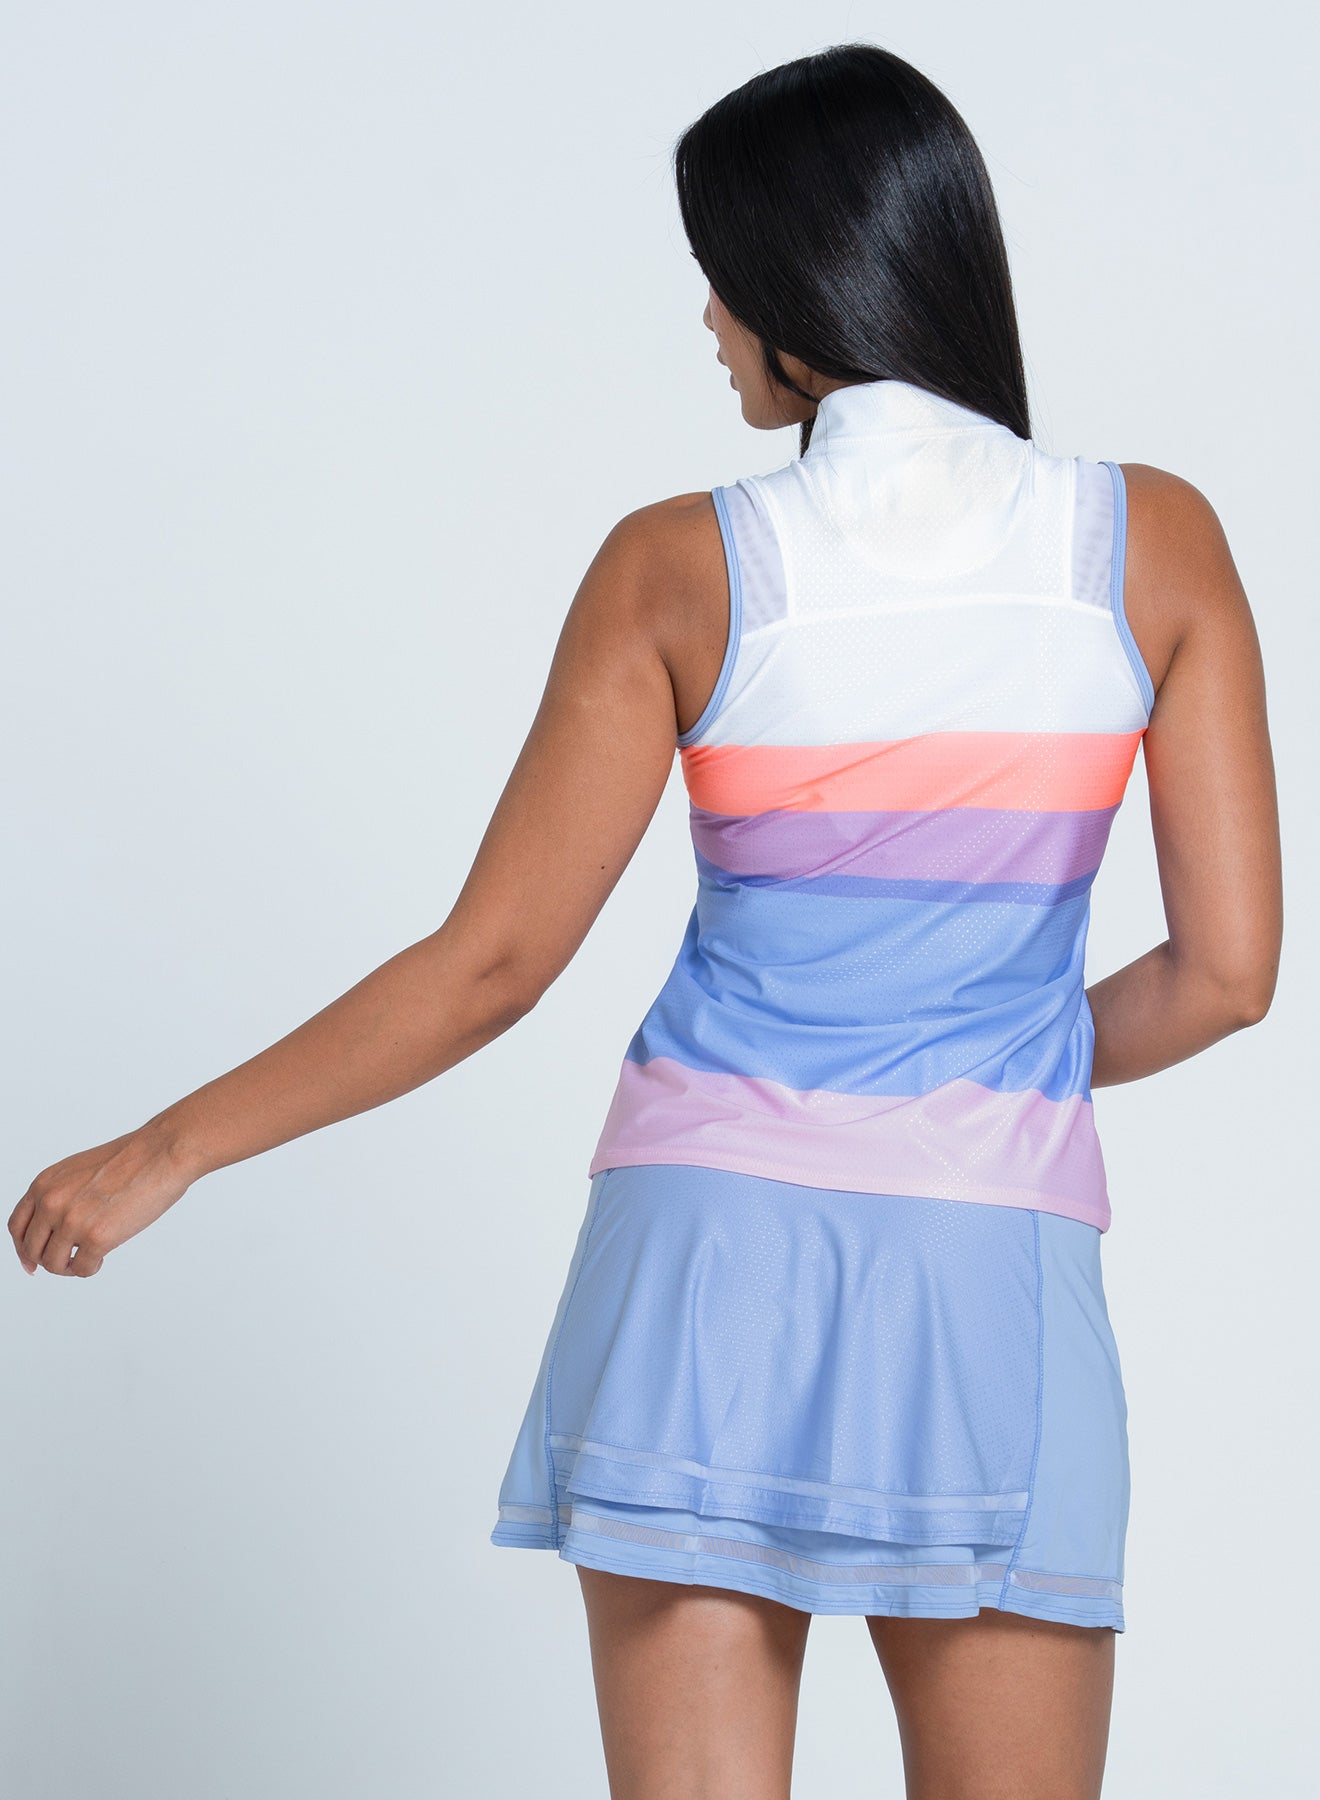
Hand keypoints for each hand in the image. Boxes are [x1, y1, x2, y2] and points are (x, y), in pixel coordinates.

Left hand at [8, 1124, 197, 1278]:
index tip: (31, 1261)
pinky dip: (90, 1269)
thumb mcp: (78, 1170)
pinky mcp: (96, 1238)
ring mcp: (72, 1221)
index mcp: (45, 1184)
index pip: (17, 1226)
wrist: (161, 1153)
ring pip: (53, 1264)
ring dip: (69, 1268)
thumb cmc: (131, 1159)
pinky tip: (101, 1259)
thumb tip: (55, 1227)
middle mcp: (52, 1203)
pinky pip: (82, 1269)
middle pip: (32, 1250)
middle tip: (67, 1262)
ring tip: (87, 1258)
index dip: (22, 1248)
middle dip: (48, 1261)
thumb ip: (59, 1195)